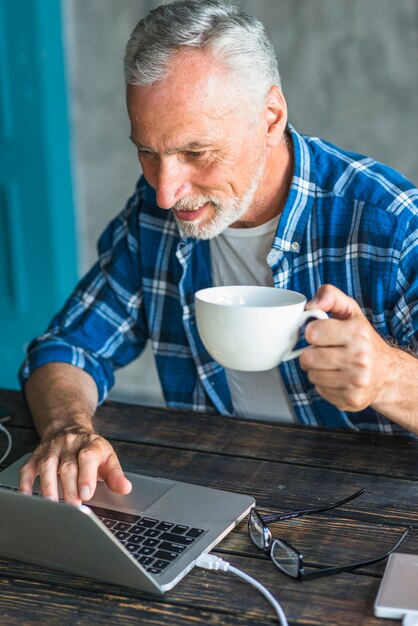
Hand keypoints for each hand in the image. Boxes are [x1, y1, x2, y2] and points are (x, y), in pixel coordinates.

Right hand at [18, 429, 131, 504]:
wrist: (69, 429)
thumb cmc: (91, 450)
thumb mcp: (108, 458)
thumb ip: (115, 474)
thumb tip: (125, 488)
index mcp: (90, 444)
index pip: (88, 457)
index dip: (87, 475)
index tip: (87, 493)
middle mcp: (69, 445)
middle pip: (68, 467)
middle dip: (70, 488)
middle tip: (73, 507)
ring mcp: (51, 450)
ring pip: (47, 466)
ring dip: (48, 486)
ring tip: (51, 505)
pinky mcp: (36, 457)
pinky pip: (28, 469)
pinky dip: (25, 483)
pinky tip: (27, 497)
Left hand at [300, 284, 392, 411]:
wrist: (386, 372)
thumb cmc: (363, 339)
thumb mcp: (350, 312)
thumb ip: (330, 296)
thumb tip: (311, 304)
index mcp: (357, 334)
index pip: (312, 333)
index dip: (312, 333)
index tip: (320, 334)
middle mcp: (359, 358)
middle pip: (308, 358)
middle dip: (311, 353)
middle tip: (324, 351)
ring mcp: (355, 381)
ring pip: (311, 376)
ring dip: (317, 370)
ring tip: (332, 364)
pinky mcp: (350, 399)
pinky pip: (319, 390)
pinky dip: (324, 384)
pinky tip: (338, 377)